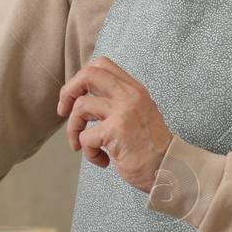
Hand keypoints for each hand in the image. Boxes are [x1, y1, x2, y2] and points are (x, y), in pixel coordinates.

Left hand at [56, 57, 174, 192]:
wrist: (168, 168)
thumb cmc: (150, 146)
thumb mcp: (138, 113)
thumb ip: (118, 101)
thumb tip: (83, 96)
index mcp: (134, 89)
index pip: (102, 64)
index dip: (81, 78)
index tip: (76, 96)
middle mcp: (130, 95)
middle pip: (88, 75)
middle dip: (68, 92)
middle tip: (63, 111)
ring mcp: (124, 111)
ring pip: (80, 107)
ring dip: (73, 130)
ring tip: (81, 146)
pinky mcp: (116, 131)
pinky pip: (85, 137)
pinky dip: (88, 153)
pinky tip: (102, 160)